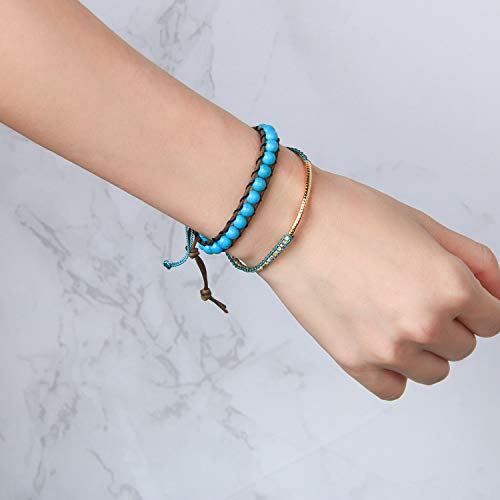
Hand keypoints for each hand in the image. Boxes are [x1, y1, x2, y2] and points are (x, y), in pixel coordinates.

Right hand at [250, 163, 499, 399]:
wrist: (289, 223)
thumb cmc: (348, 216)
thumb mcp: (424, 225)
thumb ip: (475, 262)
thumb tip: (497, 291)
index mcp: (449, 287)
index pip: (494, 319)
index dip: (476, 302)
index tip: (455, 294)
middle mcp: (423, 325)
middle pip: (465, 346)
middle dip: (448, 321)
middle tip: (411, 292)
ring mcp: (386, 349)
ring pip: (433, 370)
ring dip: (423, 348)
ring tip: (391, 313)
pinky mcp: (352, 362)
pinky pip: (394, 387)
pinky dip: (393, 369)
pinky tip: (378, 338)